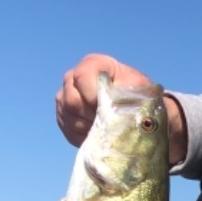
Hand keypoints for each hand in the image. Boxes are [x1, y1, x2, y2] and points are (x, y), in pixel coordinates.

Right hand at [57, 53, 186, 165]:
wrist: (133, 107)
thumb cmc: (137, 93)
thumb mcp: (139, 87)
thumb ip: (127, 91)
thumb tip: (116, 104)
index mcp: (93, 64)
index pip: (82, 76)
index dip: (93, 94)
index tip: (108, 106)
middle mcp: (72, 77)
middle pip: (72, 100)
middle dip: (93, 115)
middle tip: (112, 121)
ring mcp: (63, 97)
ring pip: (70, 118)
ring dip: (91, 127)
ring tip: (109, 128)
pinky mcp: (62, 116)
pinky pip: (68, 130)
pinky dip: (85, 135)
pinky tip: (101, 133)